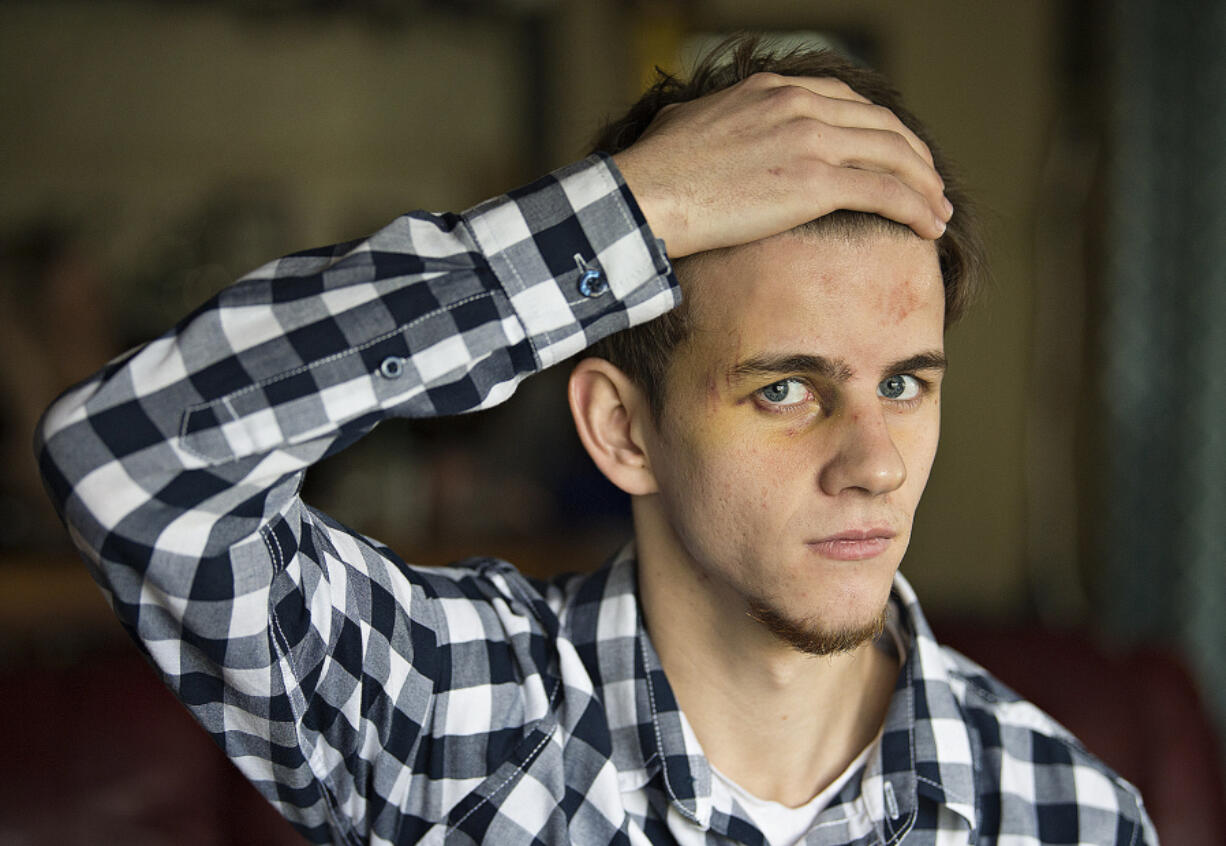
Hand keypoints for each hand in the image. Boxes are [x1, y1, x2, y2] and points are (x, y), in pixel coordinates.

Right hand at [612, 72, 952, 257]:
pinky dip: (916, 208)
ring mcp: (810, 139)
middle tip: (931, 186)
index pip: (848, 103)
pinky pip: (884, 190)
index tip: (895, 156)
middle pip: (881, 125)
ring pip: (892, 155)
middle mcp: (799, 104)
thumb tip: (701, 131)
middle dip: (914, 157)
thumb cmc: (655, 171)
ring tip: (939, 212)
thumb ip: (715, 122)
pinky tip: (929, 226)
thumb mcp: (689, 125)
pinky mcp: (814, 180)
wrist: (646, 195)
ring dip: (925, 185)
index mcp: (773, 90)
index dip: (881, 131)